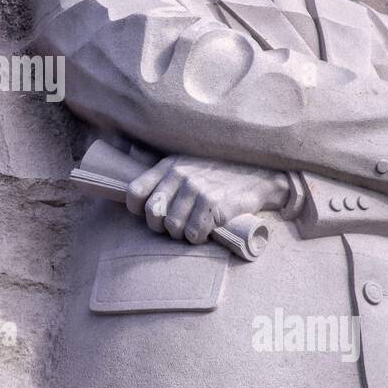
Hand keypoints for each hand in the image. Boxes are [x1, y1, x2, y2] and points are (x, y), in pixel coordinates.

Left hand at [125, 155, 288, 243]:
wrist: (259, 174)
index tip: (153, 215)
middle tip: (176, 226)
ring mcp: (197, 189)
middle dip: (162, 227)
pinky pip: (194, 233)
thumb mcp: (187, 160)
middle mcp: (180, 175)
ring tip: (193, 228)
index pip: (135, 192)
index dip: (138, 210)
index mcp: (169, 166)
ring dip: (182, 234)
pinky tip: (206, 231)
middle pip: (153, 214)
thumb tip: (128, 150)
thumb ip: (161, 168)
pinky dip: (198, 238)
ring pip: (173, 227)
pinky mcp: (215, 204)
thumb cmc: (219, 171)